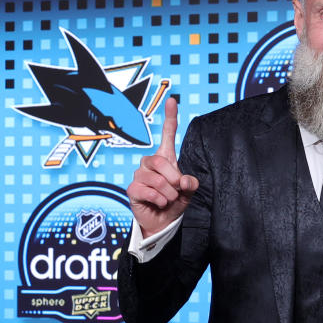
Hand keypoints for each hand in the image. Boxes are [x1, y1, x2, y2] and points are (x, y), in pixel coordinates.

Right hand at [127, 97, 198, 237]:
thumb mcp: (188, 192)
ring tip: (169, 199)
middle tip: (178, 190)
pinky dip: (159, 200)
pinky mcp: (132, 189)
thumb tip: (185, 180)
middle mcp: (149, 163)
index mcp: (165, 159)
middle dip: (174, 179)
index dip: (170, 118)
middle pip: (161, 161)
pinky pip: (147, 191)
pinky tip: (159, 203)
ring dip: (169, 193)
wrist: (163, 222)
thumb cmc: (175, 202)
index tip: (172, 100)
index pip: (167, 135)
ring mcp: (139, 175)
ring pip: (156, 179)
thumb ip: (190, 184)